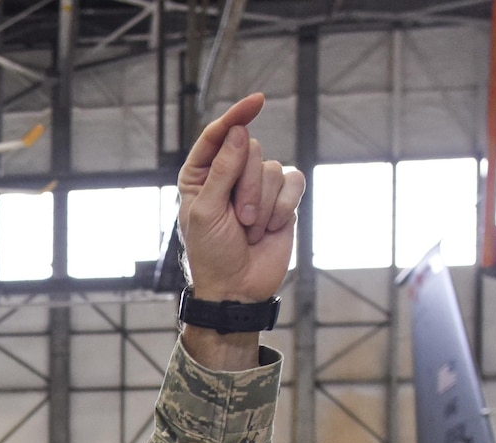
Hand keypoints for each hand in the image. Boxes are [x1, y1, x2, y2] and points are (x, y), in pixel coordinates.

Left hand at [177, 93, 304, 303]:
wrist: (237, 288)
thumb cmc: (212, 254)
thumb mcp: (206, 212)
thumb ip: (222, 171)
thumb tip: (239, 132)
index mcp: (201, 175)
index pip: (218, 135)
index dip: (236, 116)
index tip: (257, 102)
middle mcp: (230, 175)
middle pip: (250, 149)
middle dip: (248, 186)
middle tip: (239, 219)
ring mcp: (258, 187)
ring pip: (273, 168)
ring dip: (263, 204)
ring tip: (250, 230)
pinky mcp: (283, 200)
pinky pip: (294, 183)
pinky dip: (283, 207)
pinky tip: (270, 228)